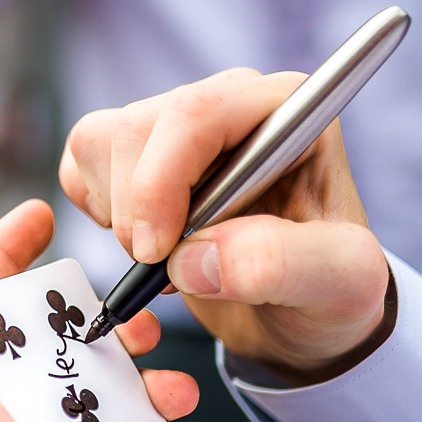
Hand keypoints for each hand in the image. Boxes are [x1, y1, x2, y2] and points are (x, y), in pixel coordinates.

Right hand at [60, 68, 392, 382]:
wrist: (303, 315)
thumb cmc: (330, 291)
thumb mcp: (340, 284)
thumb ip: (282, 264)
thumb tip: (192, 258)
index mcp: (286, 114)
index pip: (196, 112)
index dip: (160, 181)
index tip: (157, 253)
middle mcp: (231, 105)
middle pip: (137, 128)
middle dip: (136, 210)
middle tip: (168, 267)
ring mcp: (180, 127)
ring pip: (100, 140)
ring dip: (117, 212)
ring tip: (168, 255)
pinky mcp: (140, 153)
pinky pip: (82, 156)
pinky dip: (94, 206)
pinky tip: (145, 238)